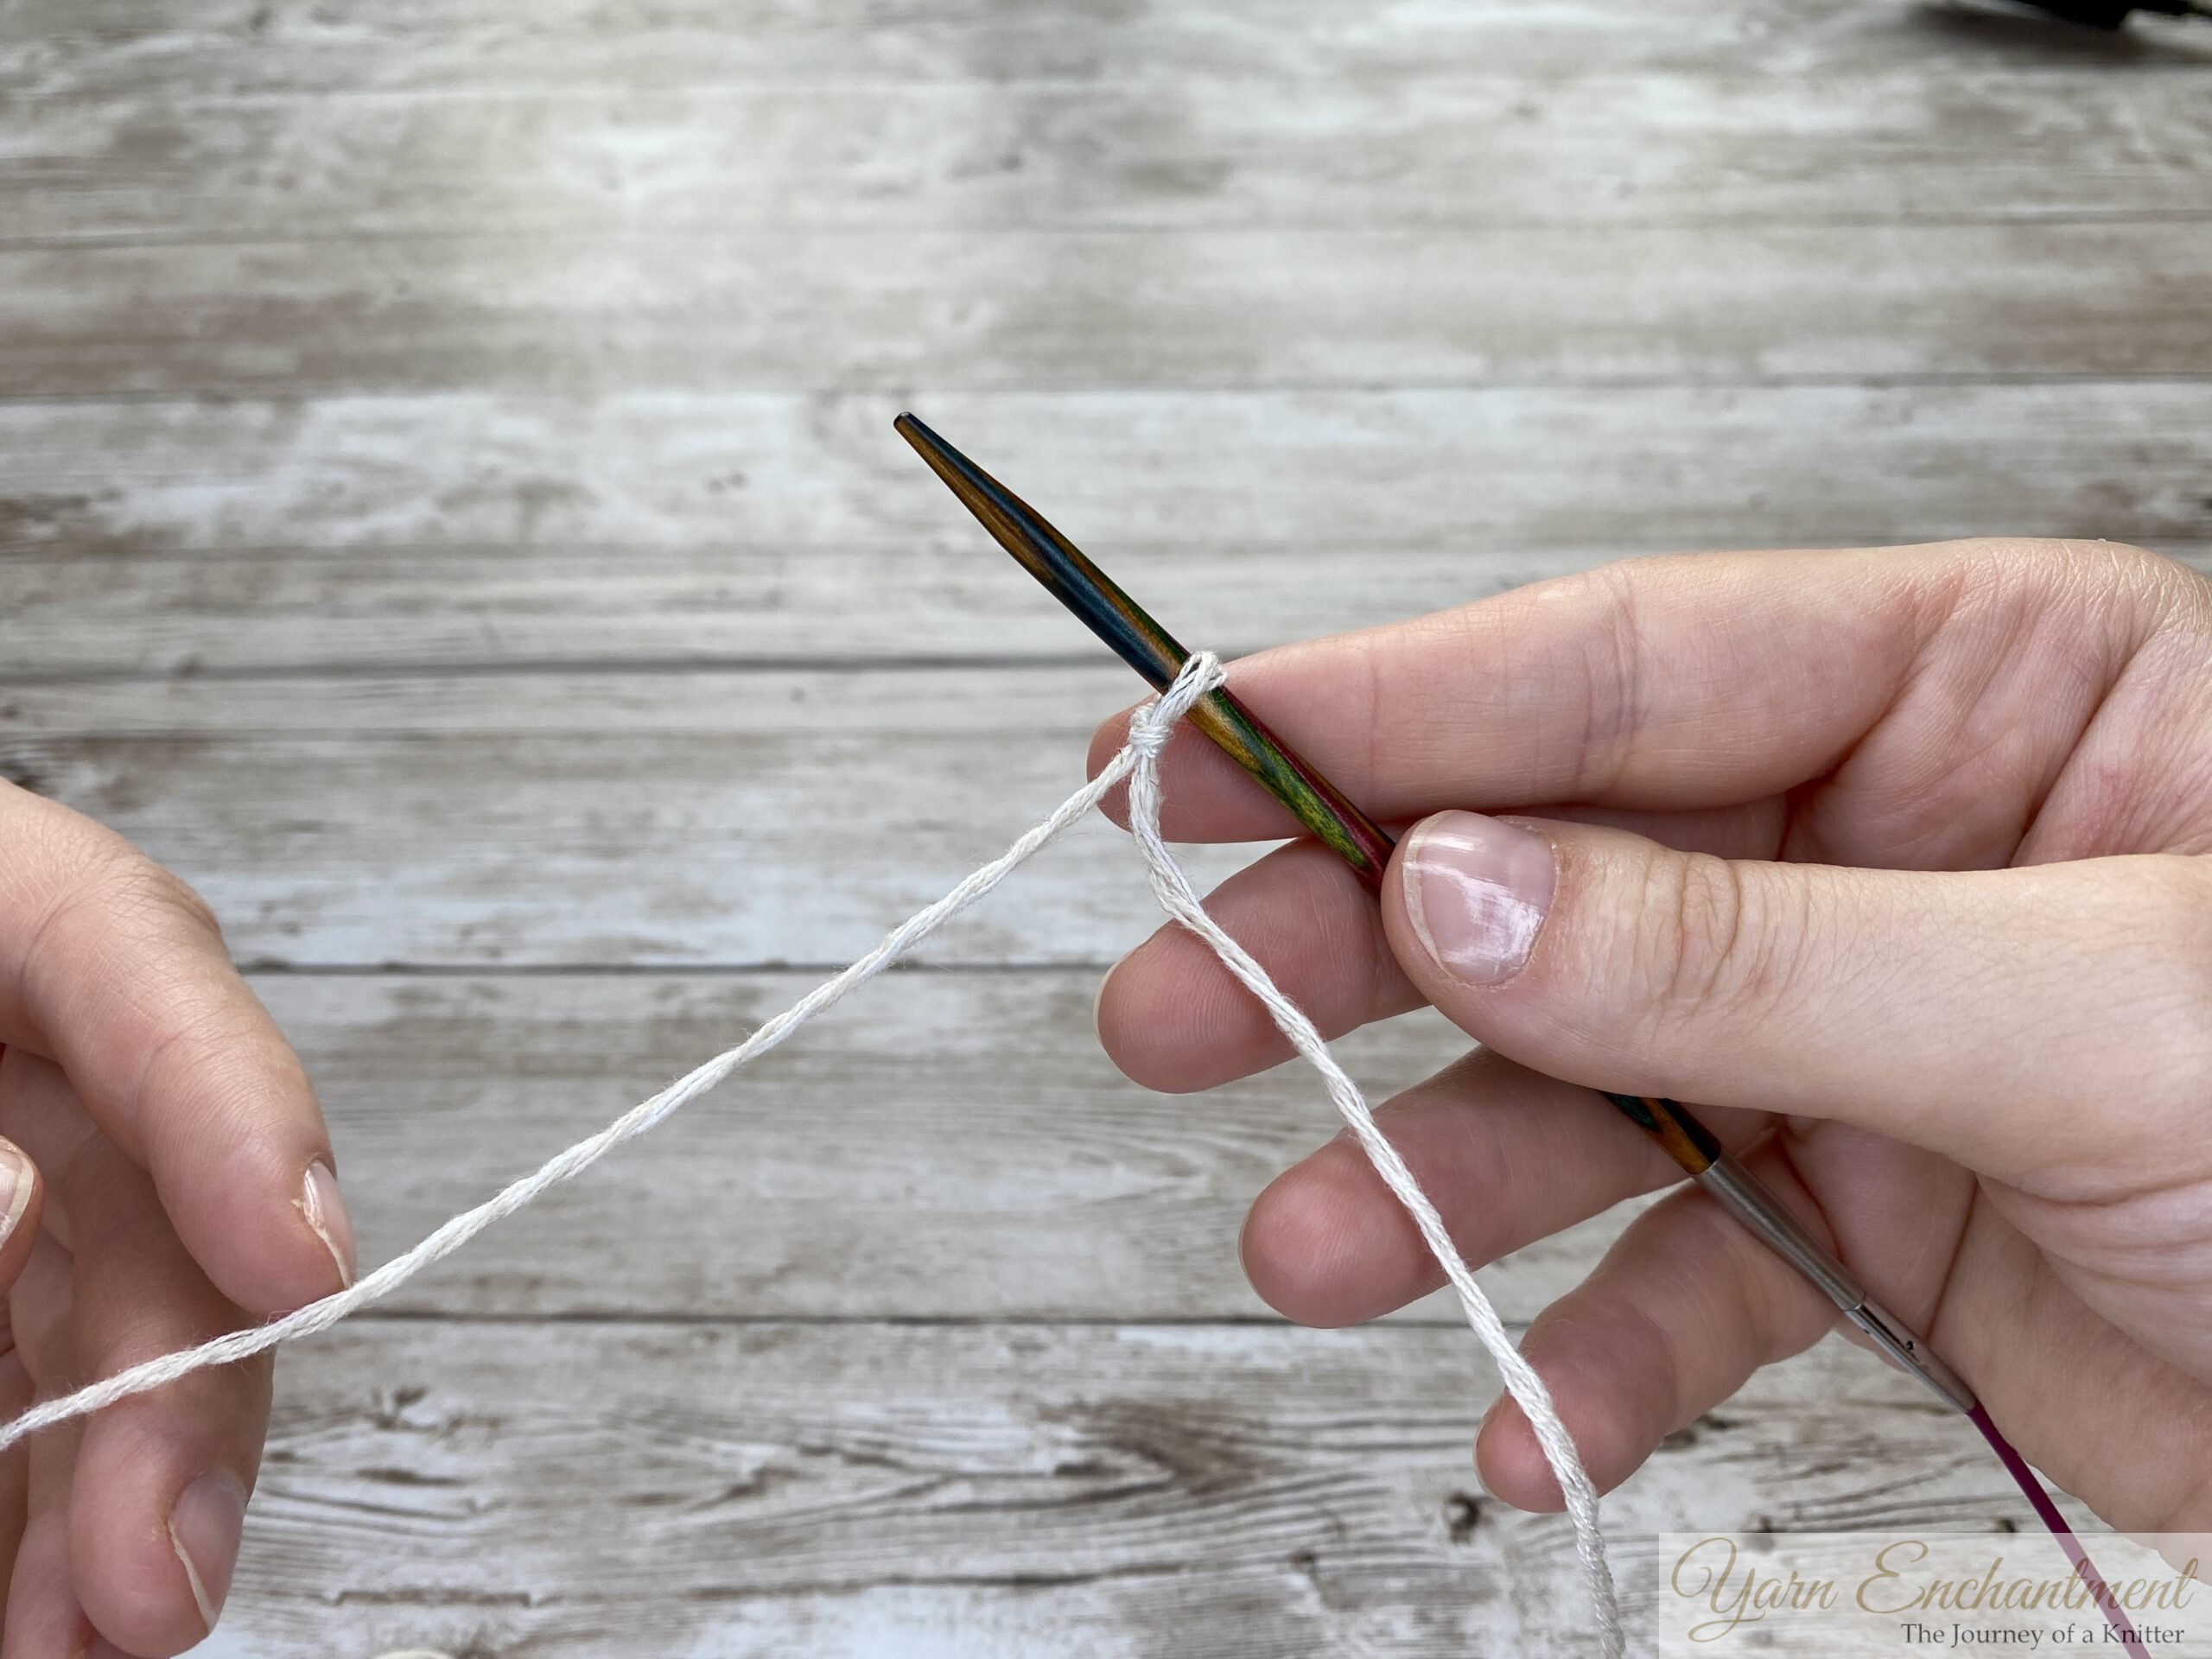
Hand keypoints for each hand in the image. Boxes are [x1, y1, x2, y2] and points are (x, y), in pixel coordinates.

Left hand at [0, 785, 353, 1654]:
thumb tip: (19, 1236)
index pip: (134, 954)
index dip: (241, 1106)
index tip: (303, 1267)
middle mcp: (13, 1040)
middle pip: (149, 1196)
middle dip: (171, 1397)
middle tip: (153, 1577)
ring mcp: (1, 1157)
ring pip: (100, 1321)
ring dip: (106, 1493)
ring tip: (85, 1642)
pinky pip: (22, 1374)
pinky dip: (36, 1500)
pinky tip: (34, 1604)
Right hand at [1089, 538, 2211, 1534]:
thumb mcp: (2094, 1007)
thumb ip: (1755, 954)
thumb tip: (1460, 894)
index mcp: (1974, 694)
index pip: (1623, 665)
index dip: (1389, 704)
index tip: (1195, 741)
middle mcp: (1889, 849)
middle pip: (1555, 868)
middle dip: (1351, 945)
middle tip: (1169, 995)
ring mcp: (1861, 1039)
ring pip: (1584, 1087)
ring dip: (1434, 1178)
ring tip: (1303, 1247)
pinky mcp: (1869, 1221)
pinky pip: (1687, 1274)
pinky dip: (1591, 1354)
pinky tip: (1519, 1420)